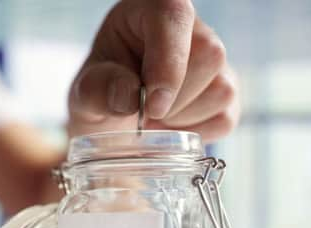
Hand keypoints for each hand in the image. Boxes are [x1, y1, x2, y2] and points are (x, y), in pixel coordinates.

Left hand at [68, 0, 239, 141]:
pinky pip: (225, 118)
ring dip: (181, 119)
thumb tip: (128, 97)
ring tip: (153, 119)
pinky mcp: (226, 92)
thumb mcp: (84, 92)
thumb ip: (97, 90)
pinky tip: (170, 126)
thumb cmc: (100, 93)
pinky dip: (194, 133)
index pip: (174, 17)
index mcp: (150, 9)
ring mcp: (215, 61)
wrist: (112, 119)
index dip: (167, 64)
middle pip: (209, 56)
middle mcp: (190, 28)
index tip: (151, 105)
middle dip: (173, 100)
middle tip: (141, 114)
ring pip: (221, 90)